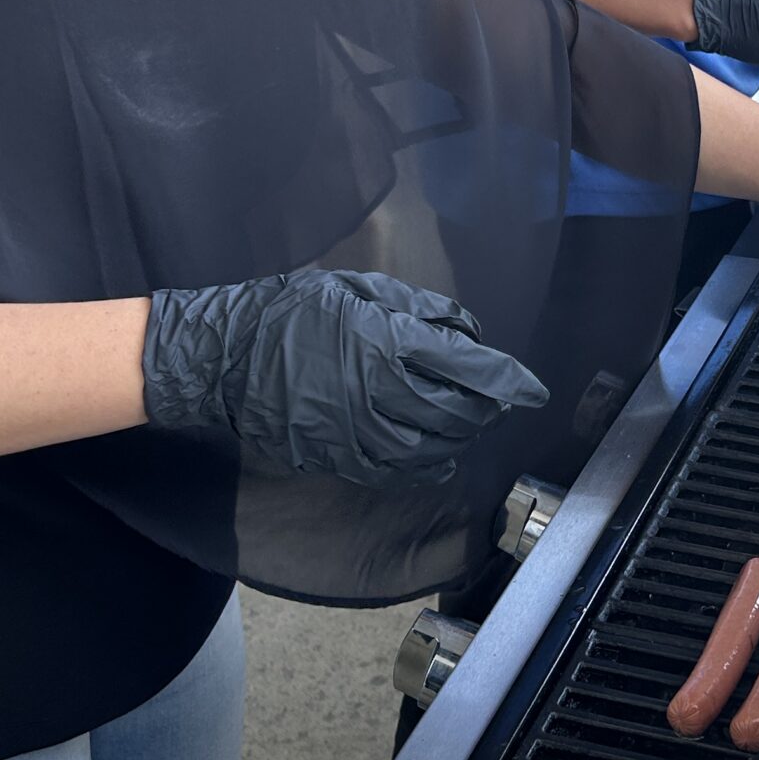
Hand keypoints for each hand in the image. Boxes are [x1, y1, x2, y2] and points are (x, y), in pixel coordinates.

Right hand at [143, 269, 546, 485]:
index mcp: (388, 342)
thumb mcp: (356, 289)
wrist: (224, 356)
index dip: (510, 380)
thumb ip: (416, 309)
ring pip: (433, 447)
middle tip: (496, 402)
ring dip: (460, 439)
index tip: (534, 389)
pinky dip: (426, 468)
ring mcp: (359, 430)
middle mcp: (380, 391)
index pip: (470, 368)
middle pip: (459, 412)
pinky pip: (396, 471)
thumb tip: (464, 331)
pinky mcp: (339, 456)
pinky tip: (438, 459)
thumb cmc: (289, 312)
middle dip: (487, 410)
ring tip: (468, 427)